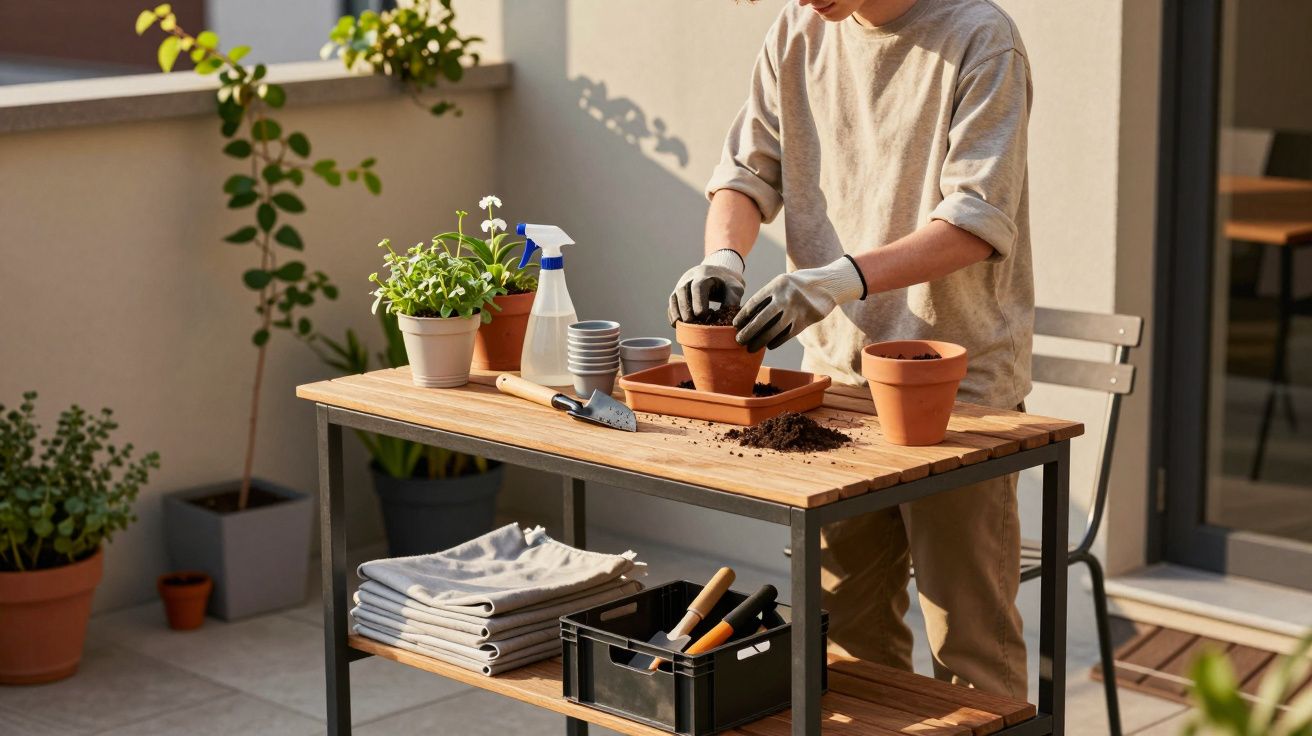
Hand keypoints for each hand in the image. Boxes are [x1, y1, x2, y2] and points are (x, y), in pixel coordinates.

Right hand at [667, 249, 746, 324]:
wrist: (718, 274)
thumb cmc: (727, 284)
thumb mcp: (735, 288)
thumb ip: (733, 300)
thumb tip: (728, 319)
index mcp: (704, 274)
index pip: (698, 287)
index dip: (698, 301)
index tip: (703, 316)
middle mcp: (689, 278)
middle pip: (682, 292)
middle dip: (686, 309)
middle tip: (692, 324)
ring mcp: (681, 285)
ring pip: (674, 298)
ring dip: (677, 313)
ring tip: (684, 327)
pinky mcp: (677, 293)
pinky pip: (671, 304)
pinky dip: (672, 314)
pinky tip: (678, 325)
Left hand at [733, 257, 865, 351]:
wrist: (829, 284)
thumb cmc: (800, 284)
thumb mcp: (784, 282)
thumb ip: (770, 295)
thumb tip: (749, 315)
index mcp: (777, 284)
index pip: (754, 303)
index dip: (743, 315)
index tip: (735, 325)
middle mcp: (785, 296)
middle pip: (761, 319)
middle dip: (748, 332)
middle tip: (738, 340)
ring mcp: (796, 309)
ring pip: (773, 330)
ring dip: (760, 341)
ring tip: (751, 348)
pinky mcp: (806, 320)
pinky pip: (787, 334)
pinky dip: (776, 341)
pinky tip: (769, 345)